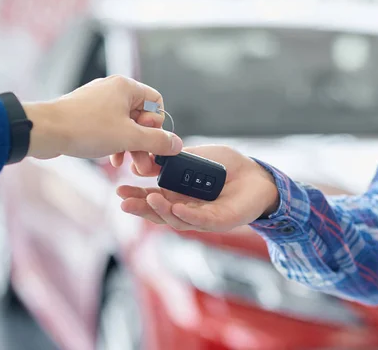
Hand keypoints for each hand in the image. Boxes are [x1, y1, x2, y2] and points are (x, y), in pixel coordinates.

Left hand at [23, 75, 182, 165]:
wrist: (45, 131)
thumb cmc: (84, 128)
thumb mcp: (129, 137)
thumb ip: (157, 141)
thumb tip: (177, 144)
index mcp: (126, 87)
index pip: (156, 103)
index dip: (157, 125)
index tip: (150, 140)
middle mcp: (113, 90)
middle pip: (141, 116)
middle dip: (143, 142)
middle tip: (143, 163)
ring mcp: (99, 101)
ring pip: (125, 124)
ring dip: (130, 145)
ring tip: (128, 164)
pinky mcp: (86, 114)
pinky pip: (109, 127)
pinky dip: (114, 142)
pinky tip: (112, 157)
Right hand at [117, 145, 279, 229]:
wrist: (258, 174)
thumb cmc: (229, 167)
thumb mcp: (197, 157)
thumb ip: (176, 160)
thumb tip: (149, 158)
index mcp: (180, 196)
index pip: (154, 200)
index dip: (137, 197)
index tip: (119, 190)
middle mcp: (188, 209)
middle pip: (161, 213)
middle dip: (141, 208)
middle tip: (123, 201)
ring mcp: (204, 217)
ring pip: (178, 219)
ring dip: (161, 211)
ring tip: (148, 199)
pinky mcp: (221, 220)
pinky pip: (202, 220)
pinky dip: (188, 215)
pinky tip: (176, 208)